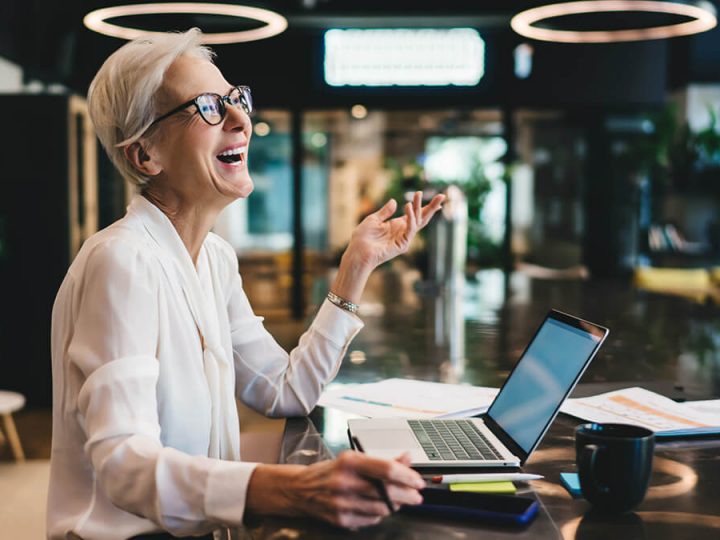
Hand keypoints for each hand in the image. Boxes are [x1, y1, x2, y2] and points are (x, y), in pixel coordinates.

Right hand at [247, 451, 424, 527]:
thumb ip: (381, 460)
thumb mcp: (353, 459)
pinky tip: (380, 507)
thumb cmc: (330, 471)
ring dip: (396, 505)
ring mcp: (342, 503)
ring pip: (382, 508)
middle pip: (387, 492)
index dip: (407, 476)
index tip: (417, 481)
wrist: (299, 489)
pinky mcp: (341, 519)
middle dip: (408, 495)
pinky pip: (371, 519)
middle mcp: (345, 482)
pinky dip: (380, 514)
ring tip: (399, 500)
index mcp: (349, 462)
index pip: (386, 469)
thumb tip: (407, 458)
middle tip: (416, 495)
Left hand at [345, 191, 444, 271]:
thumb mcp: (373, 219)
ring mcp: (404, 238)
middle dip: (432, 207)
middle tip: (442, 196)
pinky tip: (408, 206)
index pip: (416, 214)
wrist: (358, 252)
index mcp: (397, 225)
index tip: (438, 199)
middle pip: (422, 218)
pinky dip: (411, 218)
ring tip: (418, 194)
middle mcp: (403, 231)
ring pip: (418, 222)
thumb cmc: (363, 238)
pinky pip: (410, 229)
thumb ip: (385, 211)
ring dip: (419, 207)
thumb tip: (394, 201)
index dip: (426, 206)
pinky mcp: (402, 244)